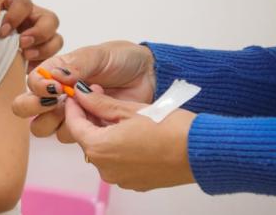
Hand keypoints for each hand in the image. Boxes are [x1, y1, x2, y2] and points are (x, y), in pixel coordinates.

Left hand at [0, 0, 62, 66]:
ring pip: (55, 37)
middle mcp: (28, 14)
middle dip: (38, 33)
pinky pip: (50, 55)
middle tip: (22, 45)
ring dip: (45, 49)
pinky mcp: (38, 49)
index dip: (16, 16)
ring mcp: (36, 32)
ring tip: (26, 58)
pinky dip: (41, 62)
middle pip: (49, 18)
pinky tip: (26, 69)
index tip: (1, 32)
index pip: (23, 1)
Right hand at [12, 41, 155, 140]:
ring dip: (59, 120)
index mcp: (55, 71)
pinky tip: (99, 116)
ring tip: (84, 106)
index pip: (32, 82)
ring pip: (44, 128)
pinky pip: (70, 137)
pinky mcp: (85, 130)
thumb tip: (56, 76)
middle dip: (33, 107)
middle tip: (54, 102)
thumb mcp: (100, 54)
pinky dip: (82, 130)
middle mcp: (56, 94)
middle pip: (25, 108)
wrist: (149, 77)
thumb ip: (77, 64)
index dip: (38, 87)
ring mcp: (68, 114)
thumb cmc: (123, 60)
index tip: (56, 88)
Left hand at [64, 88, 196, 190]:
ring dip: (105, 133)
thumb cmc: (170, 128)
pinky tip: (132, 132)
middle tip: (98, 98)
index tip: (76, 93)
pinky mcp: (136, 183)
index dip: (73, 106)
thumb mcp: (130, 109)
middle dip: (90, 119)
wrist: (202, 151)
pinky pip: (118, 162)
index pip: (74, 124)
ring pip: (102, 151)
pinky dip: (119, 147)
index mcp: (99, 148)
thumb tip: (80, 93)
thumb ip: (99, 103)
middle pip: (87, 138)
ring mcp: (120, 178)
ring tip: (118, 114)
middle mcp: (105, 168)